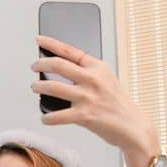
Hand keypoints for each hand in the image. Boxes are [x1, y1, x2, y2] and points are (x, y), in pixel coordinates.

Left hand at [32, 35, 161, 166]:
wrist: (132, 126)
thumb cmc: (118, 104)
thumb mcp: (106, 80)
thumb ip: (87, 73)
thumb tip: (62, 70)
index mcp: (98, 67)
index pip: (70, 50)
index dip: (52, 43)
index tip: (39, 40)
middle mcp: (92, 79)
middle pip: (58, 65)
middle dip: (40, 64)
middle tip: (34, 66)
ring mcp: (88, 97)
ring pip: (53, 87)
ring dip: (39, 86)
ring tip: (35, 87)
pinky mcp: (84, 116)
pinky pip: (57, 116)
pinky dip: (47, 118)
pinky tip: (45, 118)